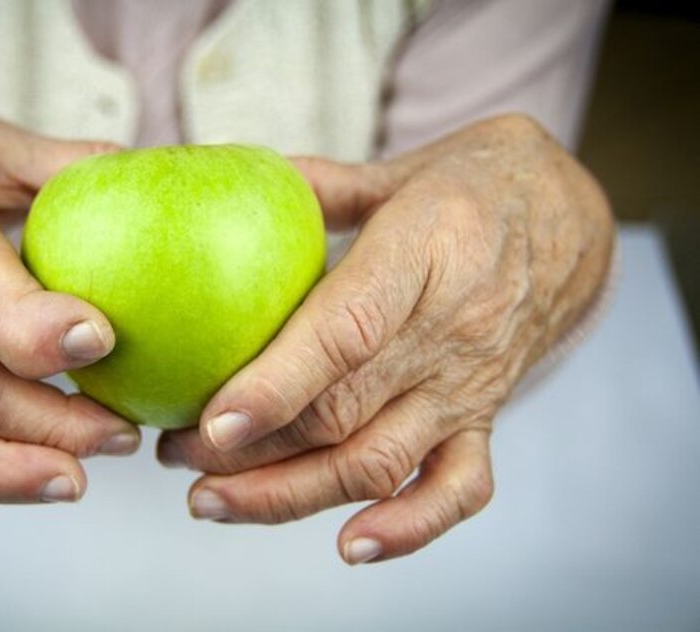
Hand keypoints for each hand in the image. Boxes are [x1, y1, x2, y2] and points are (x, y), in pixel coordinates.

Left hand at [158, 114, 614, 562]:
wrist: (567, 219)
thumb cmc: (473, 186)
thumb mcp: (397, 169)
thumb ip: (316, 186)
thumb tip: (227, 187)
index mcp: (425, 252)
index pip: (348, 331)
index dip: (279, 383)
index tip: (213, 421)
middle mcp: (451, 330)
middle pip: (345, 413)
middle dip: (251, 452)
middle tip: (175, 455)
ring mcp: (470, 384)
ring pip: (380, 463)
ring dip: (291, 495)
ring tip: (214, 500)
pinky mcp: (485, 417)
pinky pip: (458, 490)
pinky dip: (408, 528)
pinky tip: (349, 545)